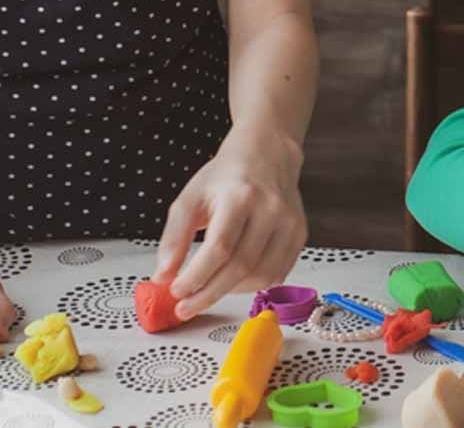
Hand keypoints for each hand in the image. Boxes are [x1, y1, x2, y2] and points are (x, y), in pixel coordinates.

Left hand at [153, 126, 308, 320]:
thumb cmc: (226, 177)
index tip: (176, 291)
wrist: (267, 155)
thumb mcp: (190, 198)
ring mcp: (290, 223)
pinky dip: (253, 284)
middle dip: (209, 294)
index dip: (196, 276)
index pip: (219, 247)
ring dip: (231, 291)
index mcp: (240, 196)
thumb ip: (174, 237)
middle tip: (186, 307)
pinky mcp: (300, 234)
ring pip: (262, 275)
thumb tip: (164, 276)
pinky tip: (234, 280)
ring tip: (210, 290)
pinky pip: (278, 273)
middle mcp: (271, 209)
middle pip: (240, 266)